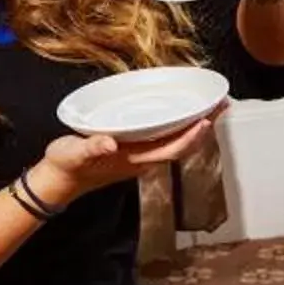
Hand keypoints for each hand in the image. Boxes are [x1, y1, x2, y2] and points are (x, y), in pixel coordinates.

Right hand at [30, 115, 217, 205]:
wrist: (59, 181)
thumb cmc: (67, 165)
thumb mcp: (73, 154)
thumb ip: (91, 148)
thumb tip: (109, 143)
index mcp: (134, 160)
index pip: (172, 149)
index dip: (191, 137)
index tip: (207, 120)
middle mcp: (143, 159)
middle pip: (182, 144)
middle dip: (204, 126)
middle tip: (223, 104)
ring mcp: (141, 155)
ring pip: (177, 141)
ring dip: (196, 125)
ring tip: (213, 105)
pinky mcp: (136, 150)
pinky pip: (167, 137)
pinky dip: (181, 125)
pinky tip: (185, 112)